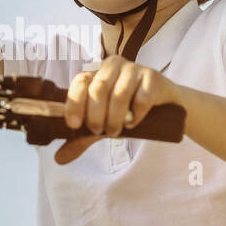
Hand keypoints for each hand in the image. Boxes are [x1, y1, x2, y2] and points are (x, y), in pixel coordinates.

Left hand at [54, 56, 179, 164]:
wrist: (166, 106)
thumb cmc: (129, 112)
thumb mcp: (104, 124)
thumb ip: (82, 139)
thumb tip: (59, 159)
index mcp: (97, 73)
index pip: (80, 81)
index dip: (74, 103)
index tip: (75, 125)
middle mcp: (114, 65)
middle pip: (98, 88)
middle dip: (96, 115)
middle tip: (100, 131)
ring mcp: (135, 69)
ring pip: (119, 94)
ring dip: (115, 118)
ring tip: (116, 131)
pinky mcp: (153, 78)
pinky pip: (141, 98)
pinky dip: (136, 115)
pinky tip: (134, 123)